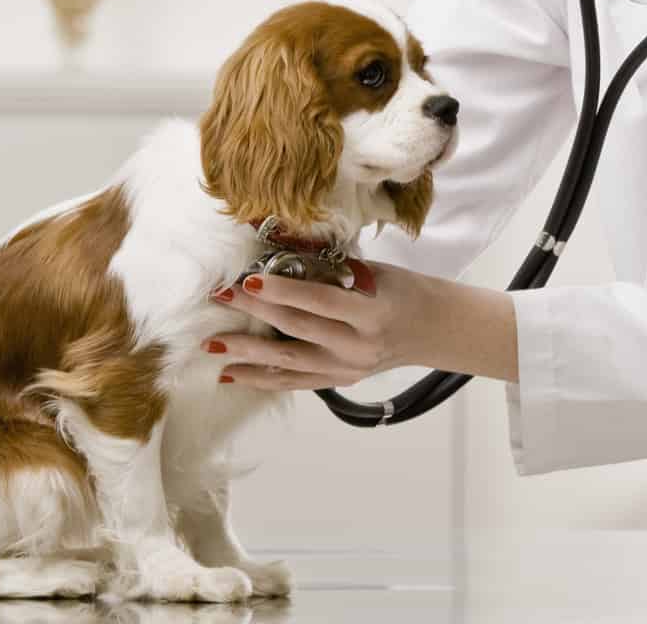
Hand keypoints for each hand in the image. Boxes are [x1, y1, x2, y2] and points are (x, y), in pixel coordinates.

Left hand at [207, 262, 431, 390]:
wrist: (432, 329)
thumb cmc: (405, 291)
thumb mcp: (376, 273)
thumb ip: (332, 272)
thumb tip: (282, 263)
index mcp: (372, 313)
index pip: (321, 302)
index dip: (284, 292)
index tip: (250, 281)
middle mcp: (358, 347)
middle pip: (298, 330)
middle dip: (255, 314)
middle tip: (222, 298)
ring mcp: (347, 369)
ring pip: (289, 363)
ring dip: (247, 354)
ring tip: (213, 345)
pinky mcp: (339, 381)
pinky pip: (294, 382)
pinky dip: (261, 379)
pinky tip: (232, 373)